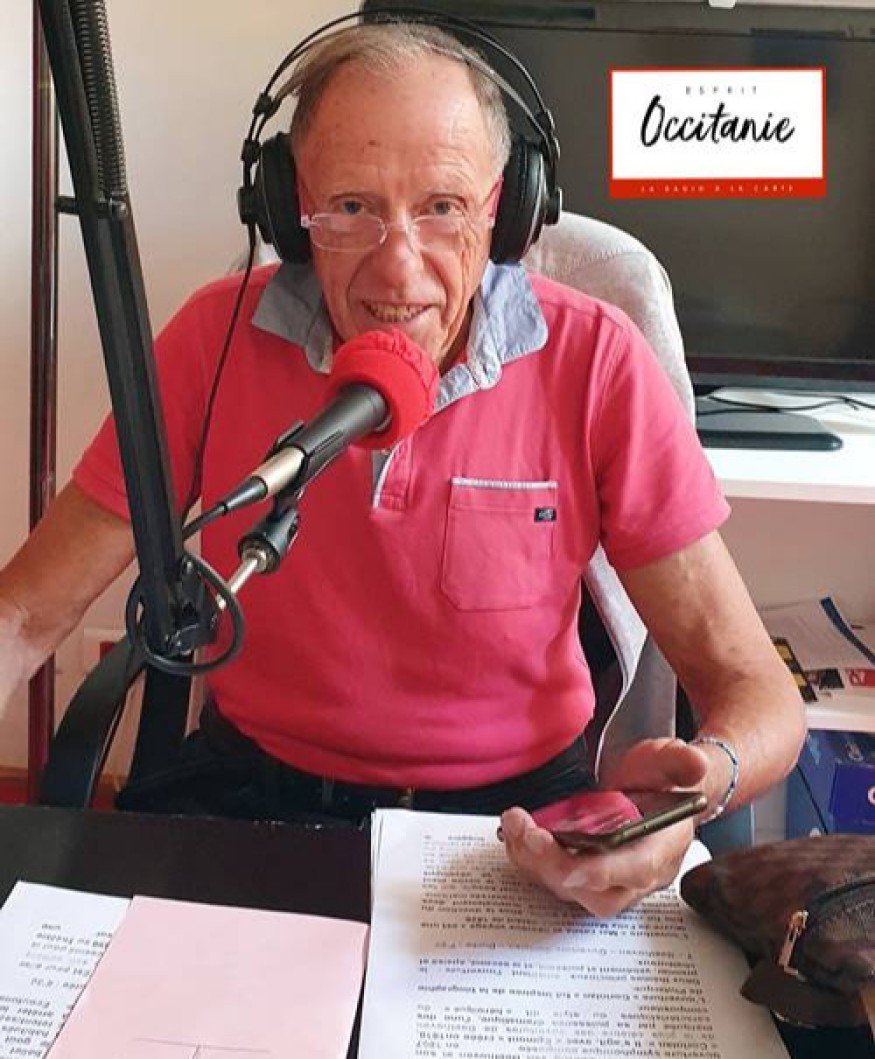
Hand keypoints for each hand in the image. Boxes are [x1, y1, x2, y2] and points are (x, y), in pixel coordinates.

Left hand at [499, 737, 710, 916]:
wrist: (657, 790)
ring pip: (569, 890)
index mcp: (662, 850)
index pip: (636, 871)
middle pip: (596, 894)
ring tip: (514, 823)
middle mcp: (634, 874)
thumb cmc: (664, 780)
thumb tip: (695, 764)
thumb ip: (682, 761)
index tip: (569, 867)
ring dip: (534, 862)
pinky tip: (514, 831)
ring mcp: (606, 877)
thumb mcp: (674, 761)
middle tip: (528, 833)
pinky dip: (528, 859)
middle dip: (556, 868)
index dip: (602, 873)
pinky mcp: (583, 871)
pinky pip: (552, 878)